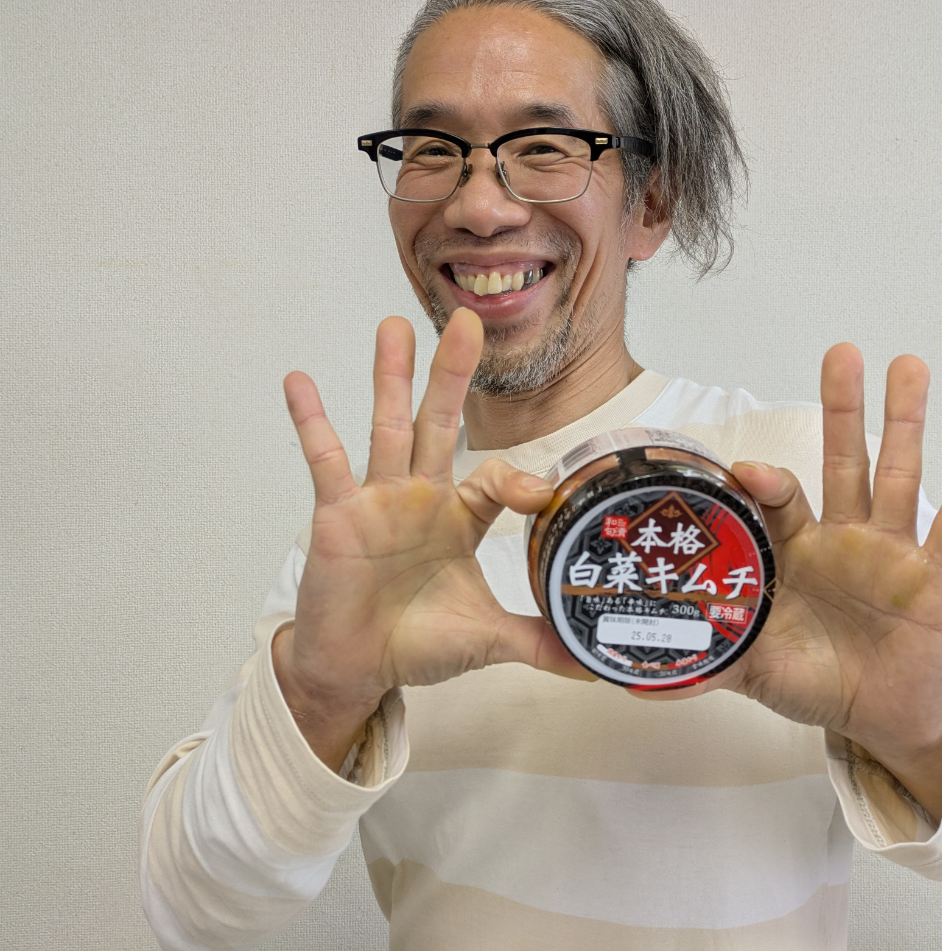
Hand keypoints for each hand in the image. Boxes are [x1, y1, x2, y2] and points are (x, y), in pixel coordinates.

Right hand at [273, 309, 578, 768]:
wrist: (357, 668)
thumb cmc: (419, 643)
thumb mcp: (487, 640)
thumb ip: (540, 643)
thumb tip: (596, 663)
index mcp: (460, 518)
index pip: (497, 479)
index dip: (520, 479)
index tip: (540, 494)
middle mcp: (421, 496)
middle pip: (440, 424)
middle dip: (452, 375)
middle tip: (468, 320)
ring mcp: (377, 499)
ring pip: (387, 427)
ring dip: (390, 377)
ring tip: (394, 326)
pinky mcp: (336, 514)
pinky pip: (325, 461)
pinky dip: (311, 422)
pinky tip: (298, 381)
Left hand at [723, 344, 941, 818]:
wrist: (878, 720)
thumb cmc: (815, 681)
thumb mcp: (755, 668)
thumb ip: (708, 660)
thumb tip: (634, 680)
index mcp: (795, 552)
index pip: (779, 500)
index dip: (765, 482)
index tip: (749, 471)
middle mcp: (843, 538)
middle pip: (842, 461)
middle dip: (841, 408)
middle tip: (842, 352)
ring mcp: (890, 551)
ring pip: (898, 475)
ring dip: (905, 421)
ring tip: (910, 365)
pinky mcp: (935, 576)